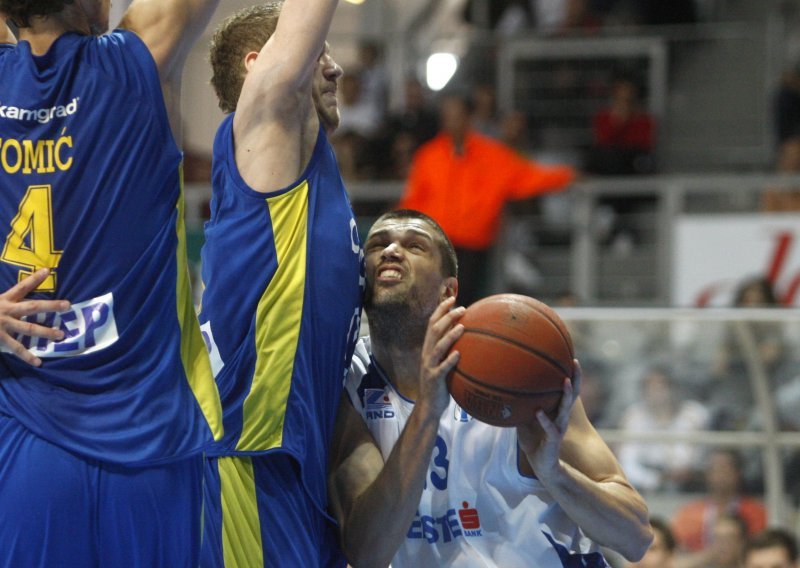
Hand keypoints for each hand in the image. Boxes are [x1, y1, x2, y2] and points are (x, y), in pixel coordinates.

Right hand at [0, 269, 69, 366]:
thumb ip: (6, 299)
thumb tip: (9, 286)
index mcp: (3, 299)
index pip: (21, 287)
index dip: (34, 279)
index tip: (47, 271)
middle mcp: (6, 310)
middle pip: (32, 306)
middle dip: (50, 306)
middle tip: (68, 305)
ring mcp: (3, 325)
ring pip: (28, 328)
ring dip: (46, 332)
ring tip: (61, 335)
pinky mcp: (0, 338)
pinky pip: (16, 348)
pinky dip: (27, 356)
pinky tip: (38, 362)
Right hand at [417, 297, 464, 416]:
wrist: (429, 405)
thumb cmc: (440, 383)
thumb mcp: (443, 362)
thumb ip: (450, 348)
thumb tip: (466, 332)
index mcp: (428, 347)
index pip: (432, 323)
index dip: (440, 310)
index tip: (452, 298)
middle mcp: (426, 354)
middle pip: (434, 330)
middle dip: (447, 317)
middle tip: (462, 309)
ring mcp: (429, 366)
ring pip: (437, 347)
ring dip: (449, 336)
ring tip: (462, 327)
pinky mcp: (434, 379)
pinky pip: (442, 368)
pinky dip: (450, 360)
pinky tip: (459, 354)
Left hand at [517, 358, 581, 479]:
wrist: (542, 465)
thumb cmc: (534, 440)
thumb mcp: (524, 418)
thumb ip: (520, 404)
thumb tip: (504, 387)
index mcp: (557, 410)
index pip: (566, 388)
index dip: (570, 373)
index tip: (570, 355)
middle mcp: (561, 416)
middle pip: (572, 394)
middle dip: (575, 378)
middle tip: (575, 362)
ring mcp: (558, 428)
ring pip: (565, 409)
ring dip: (566, 395)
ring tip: (564, 381)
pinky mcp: (553, 440)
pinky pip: (550, 428)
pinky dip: (544, 420)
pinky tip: (539, 412)